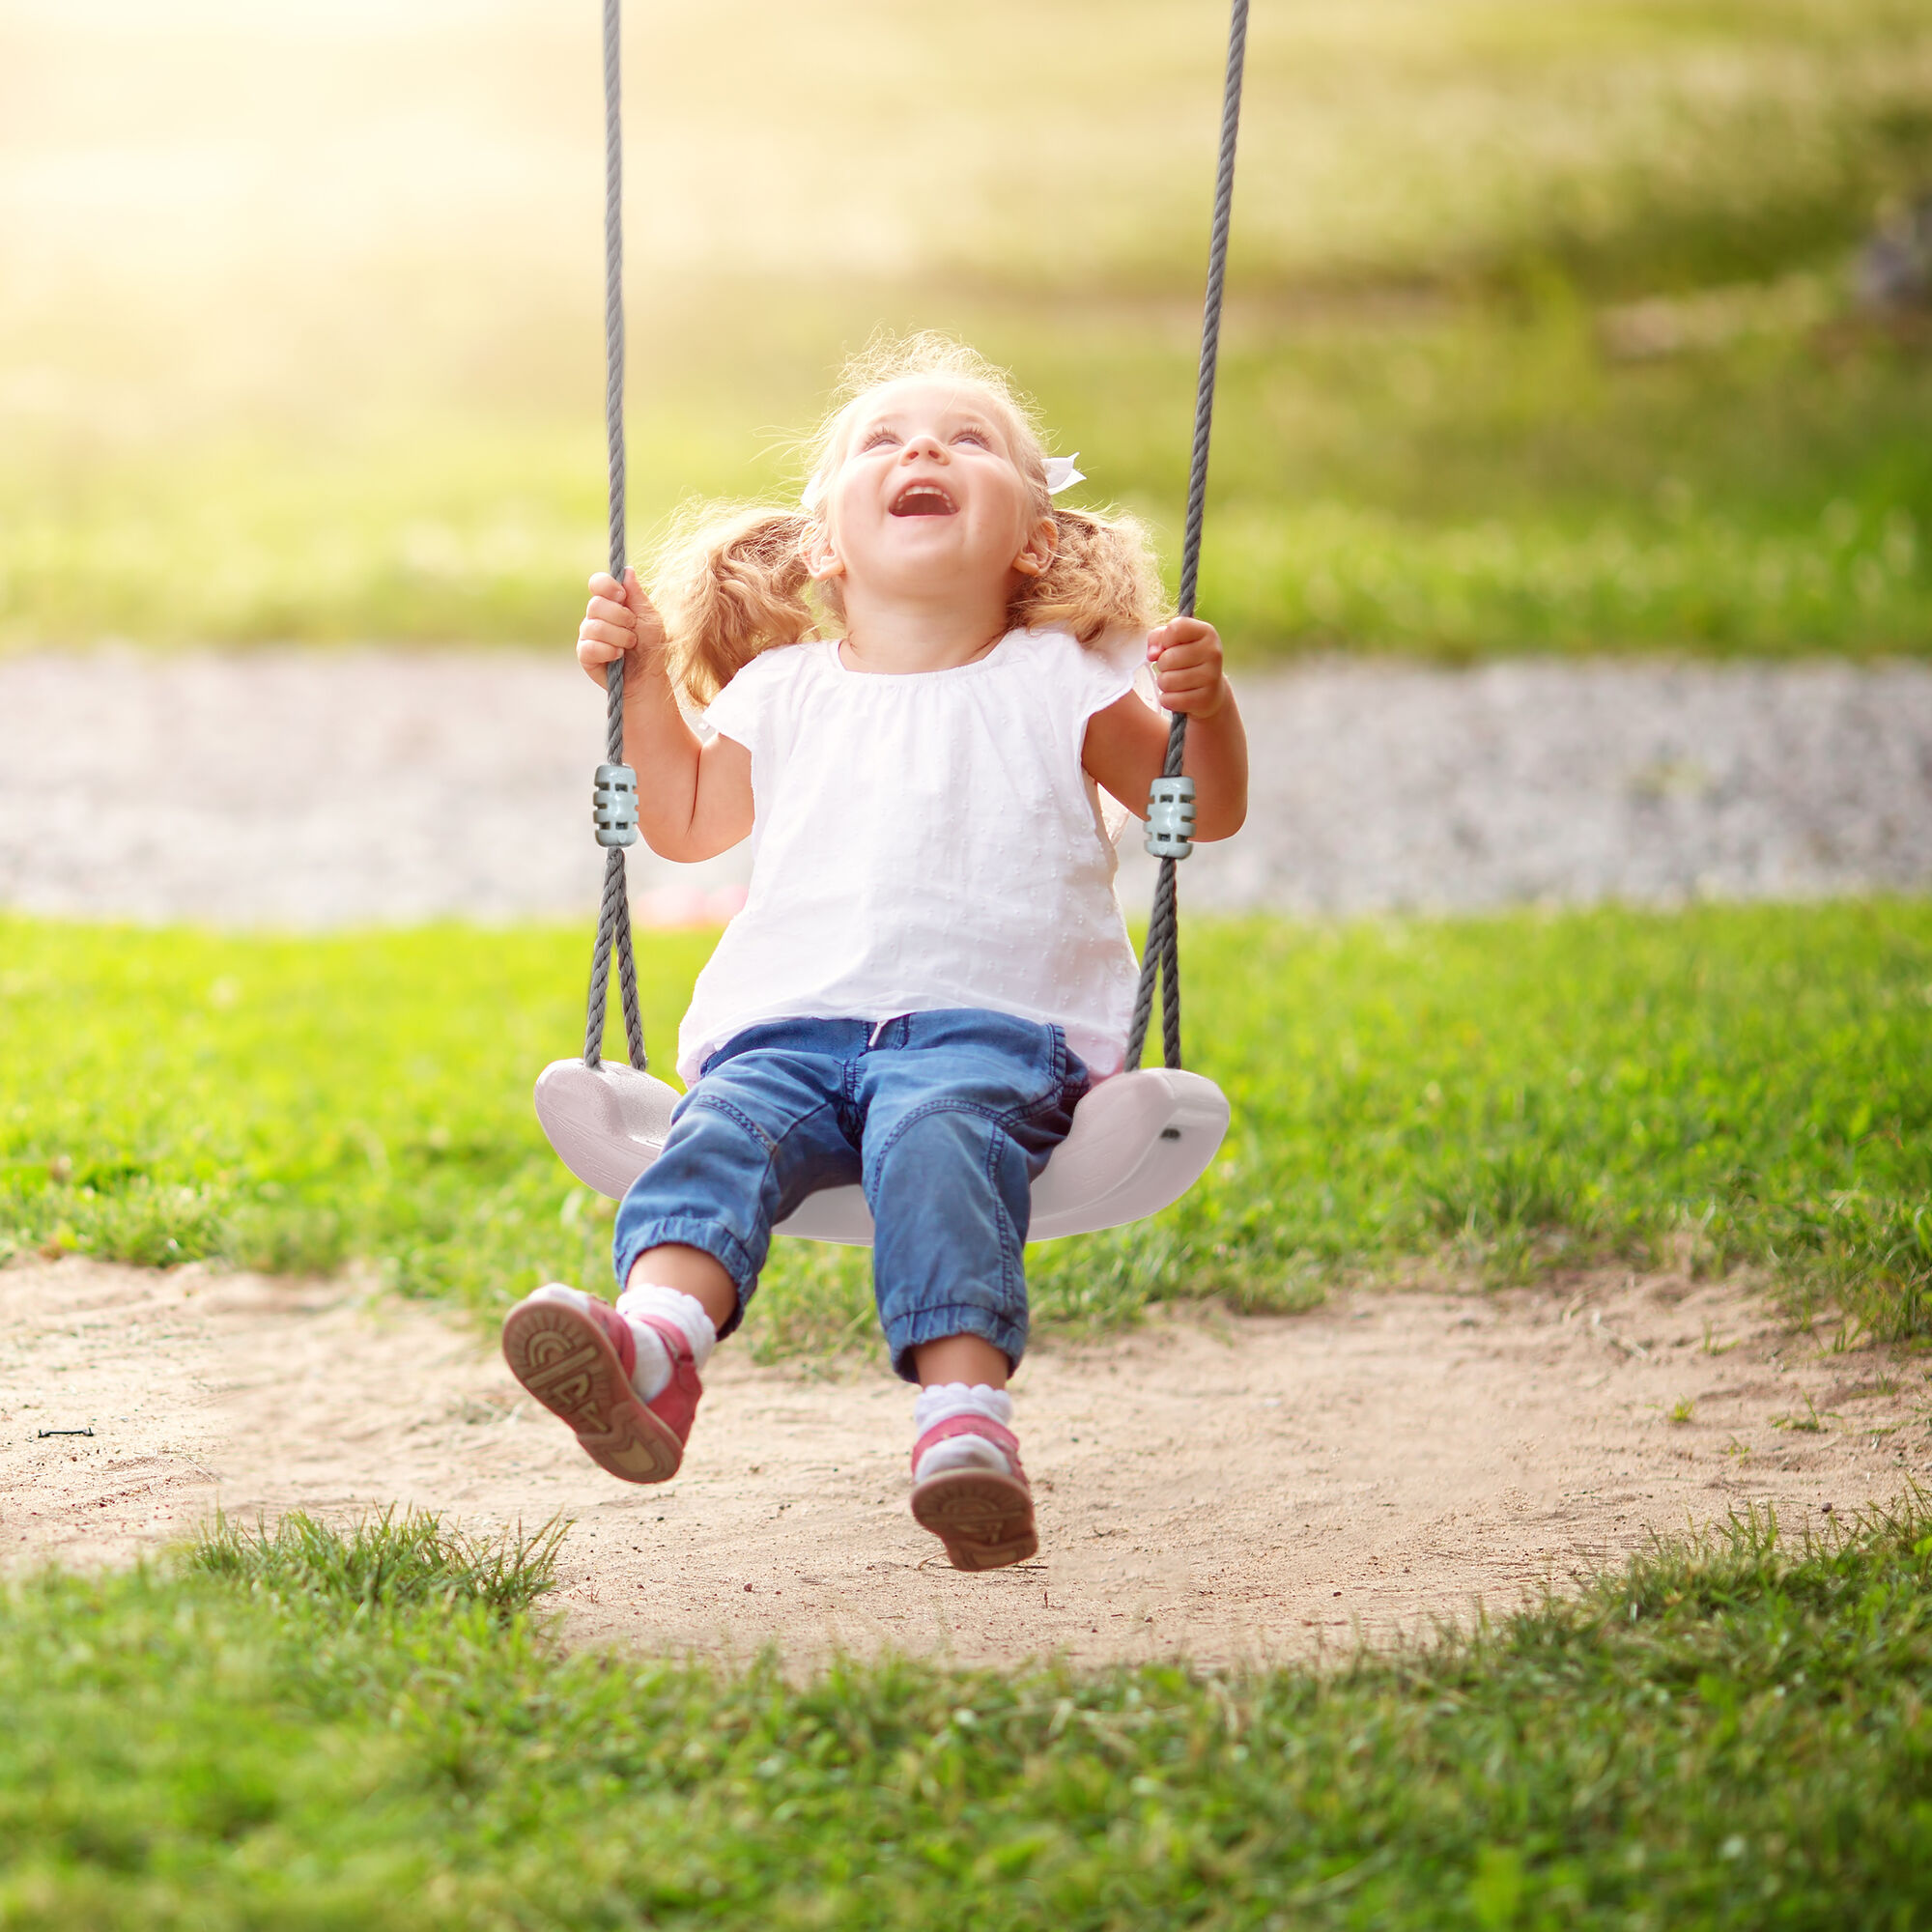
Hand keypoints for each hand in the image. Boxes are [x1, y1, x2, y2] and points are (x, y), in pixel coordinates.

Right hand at [576, 568, 666, 688]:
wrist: (648, 676)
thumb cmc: (651, 646)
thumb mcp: (649, 617)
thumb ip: (637, 595)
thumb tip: (627, 571)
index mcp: (611, 603)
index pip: (597, 583)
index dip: (606, 585)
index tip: (621, 595)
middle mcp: (596, 616)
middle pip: (595, 604)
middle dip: (620, 617)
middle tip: (633, 628)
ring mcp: (588, 635)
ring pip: (594, 627)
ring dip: (619, 637)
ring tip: (629, 645)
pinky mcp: (585, 654)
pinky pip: (590, 647)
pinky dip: (608, 651)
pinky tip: (618, 656)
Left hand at [1147, 616, 1227, 717]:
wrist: (1210, 691)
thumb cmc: (1186, 660)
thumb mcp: (1172, 642)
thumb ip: (1157, 638)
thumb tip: (1153, 654)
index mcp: (1207, 632)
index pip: (1175, 628)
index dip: (1164, 639)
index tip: (1170, 645)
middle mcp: (1213, 651)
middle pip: (1166, 658)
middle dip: (1162, 665)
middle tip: (1174, 667)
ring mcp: (1211, 676)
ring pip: (1166, 681)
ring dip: (1164, 683)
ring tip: (1176, 681)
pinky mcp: (1205, 699)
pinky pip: (1170, 700)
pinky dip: (1168, 700)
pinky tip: (1178, 695)